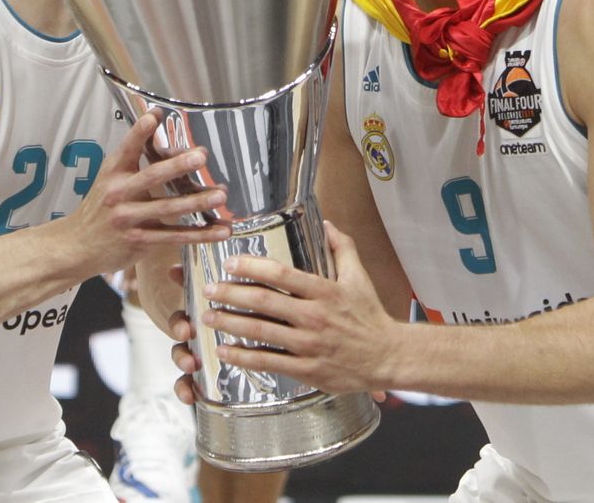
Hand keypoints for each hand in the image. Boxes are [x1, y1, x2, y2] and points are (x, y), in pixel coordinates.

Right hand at [62, 112, 232, 276]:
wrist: (78, 246)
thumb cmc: (101, 207)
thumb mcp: (110, 178)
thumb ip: (135, 161)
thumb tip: (171, 142)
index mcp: (113, 172)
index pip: (127, 148)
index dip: (140, 131)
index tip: (156, 115)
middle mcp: (119, 193)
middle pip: (152, 177)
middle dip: (177, 165)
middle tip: (201, 155)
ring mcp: (129, 218)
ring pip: (167, 208)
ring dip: (196, 202)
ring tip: (220, 195)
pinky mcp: (140, 240)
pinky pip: (174, 237)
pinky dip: (200, 234)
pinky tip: (220, 230)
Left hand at [187, 221, 398, 395]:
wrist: (386, 357)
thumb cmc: (370, 316)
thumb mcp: (359, 277)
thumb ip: (342, 248)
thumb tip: (326, 224)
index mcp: (325, 291)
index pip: (282, 274)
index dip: (252, 267)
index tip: (229, 262)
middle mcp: (314, 317)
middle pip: (264, 303)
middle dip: (230, 294)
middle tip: (208, 289)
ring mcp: (308, 345)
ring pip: (260, 332)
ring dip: (229, 324)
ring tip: (207, 317)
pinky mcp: (306, 370)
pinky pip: (268, 362)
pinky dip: (243, 357)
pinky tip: (224, 351)